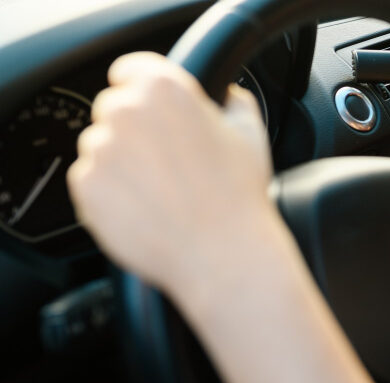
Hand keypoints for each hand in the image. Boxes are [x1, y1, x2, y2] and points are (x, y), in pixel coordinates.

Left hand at [68, 52, 282, 294]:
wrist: (221, 254)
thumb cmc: (239, 196)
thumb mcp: (251, 134)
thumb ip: (232, 100)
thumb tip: (225, 95)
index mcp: (166, 89)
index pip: (130, 69)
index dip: (143, 88)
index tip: (151, 107)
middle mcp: (126, 112)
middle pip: (113, 107)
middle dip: (135, 128)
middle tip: (166, 159)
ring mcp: (101, 150)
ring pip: (100, 145)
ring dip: (121, 161)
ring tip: (159, 189)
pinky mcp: (86, 186)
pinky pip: (90, 180)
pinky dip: (110, 192)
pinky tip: (145, 207)